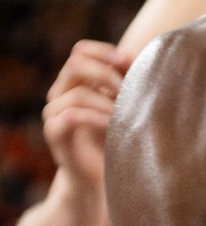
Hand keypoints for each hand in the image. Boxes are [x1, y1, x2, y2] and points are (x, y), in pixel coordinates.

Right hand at [43, 41, 130, 193]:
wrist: (103, 174)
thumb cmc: (119, 134)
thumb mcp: (127, 102)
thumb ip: (127, 79)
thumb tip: (131, 54)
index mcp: (78, 80)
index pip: (81, 50)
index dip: (103, 51)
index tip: (127, 62)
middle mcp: (62, 92)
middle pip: (75, 63)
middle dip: (105, 72)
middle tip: (126, 89)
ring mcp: (55, 111)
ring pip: (76, 92)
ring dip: (105, 100)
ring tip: (124, 112)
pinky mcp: (54, 133)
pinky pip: (70, 115)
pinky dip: (95, 117)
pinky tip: (112, 125)